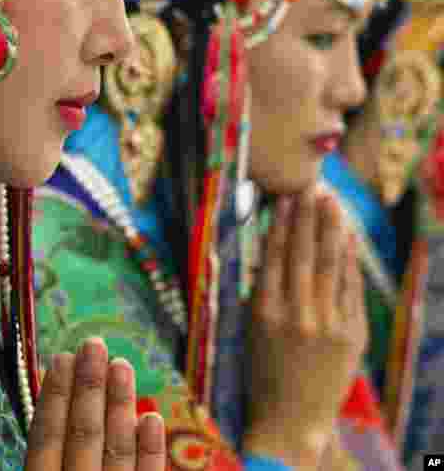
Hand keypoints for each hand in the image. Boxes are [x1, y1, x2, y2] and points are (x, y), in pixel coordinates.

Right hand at [25, 338, 165, 470]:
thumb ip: (44, 460)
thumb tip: (52, 411)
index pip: (45, 438)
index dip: (53, 396)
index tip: (61, 358)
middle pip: (82, 435)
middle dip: (88, 386)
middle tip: (94, 346)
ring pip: (117, 450)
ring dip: (119, 404)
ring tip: (122, 365)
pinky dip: (150, 449)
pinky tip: (152, 418)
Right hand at [244, 187, 367, 468]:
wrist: (293, 417)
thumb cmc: (262, 370)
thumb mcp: (250, 328)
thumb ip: (261, 289)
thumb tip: (272, 245)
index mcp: (264, 312)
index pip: (274, 256)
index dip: (281, 224)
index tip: (285, 198)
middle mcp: (296, 314)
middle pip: (304, 254)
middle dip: (308, 217)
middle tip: (311, 187)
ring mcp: (328, 324)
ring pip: (331, 265)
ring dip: (332, 229)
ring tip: (331, 202)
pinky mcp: (352, 334)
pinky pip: (351, 287)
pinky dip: (350, 260)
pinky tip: (347, 238)